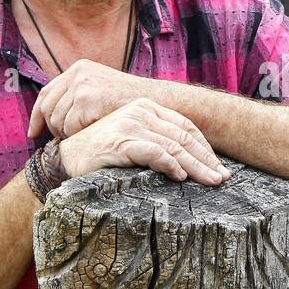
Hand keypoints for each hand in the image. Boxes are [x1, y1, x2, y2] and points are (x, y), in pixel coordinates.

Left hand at [29, 59, 136, 139]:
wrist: (157, 102)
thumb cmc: (130, 102)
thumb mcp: (101, 88)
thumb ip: (78, 94)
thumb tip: (50, 114)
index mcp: (79, 68)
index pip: (46, 93)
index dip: (36, 116)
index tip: (33, 133)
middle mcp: (77, 74)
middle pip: (47, 109)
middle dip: (53, 129)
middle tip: (65, 140)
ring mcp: (82, 86)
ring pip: (57, 121)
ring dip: (69, 135)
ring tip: (86, 135)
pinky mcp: (88, 101)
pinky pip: (70, 128)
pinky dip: (79, 136)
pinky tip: (94, 133)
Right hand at [57, 98, 228, 185]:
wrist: (64, 159)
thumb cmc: (101, 153)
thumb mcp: (133, 140)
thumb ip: (156, 141)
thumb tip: (188, 162)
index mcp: (146, 107)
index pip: (185, 126)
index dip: (205, 147)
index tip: (218, 166)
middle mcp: (140, 112)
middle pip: (183, 137)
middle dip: (206, 159)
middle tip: (223, 177)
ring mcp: (130, 125)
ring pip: (173, 146)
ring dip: (196, 166)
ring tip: (210, 181)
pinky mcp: (120, 141)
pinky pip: (153, 152)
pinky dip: (170, 165)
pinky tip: (181, 178)